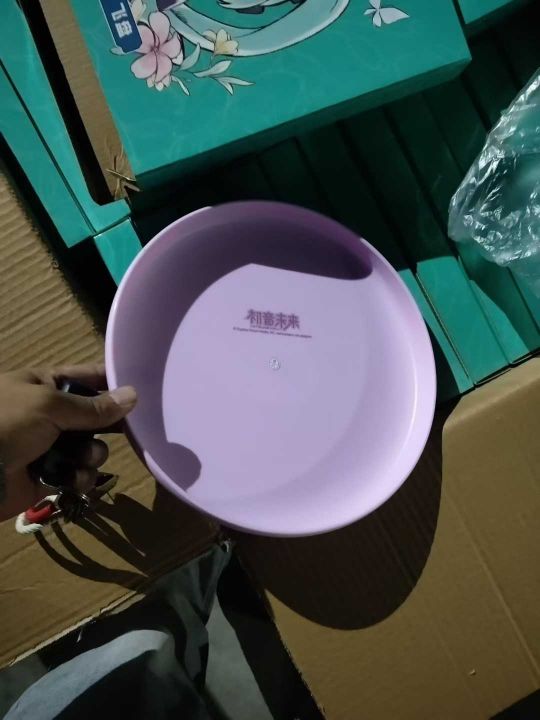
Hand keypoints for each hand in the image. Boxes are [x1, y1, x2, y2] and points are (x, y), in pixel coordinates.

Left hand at [0, 363, 136, 520]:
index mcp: (45, 384)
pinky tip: (73, 480)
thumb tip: (134, 394)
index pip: (88, 376)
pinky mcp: (49, 475)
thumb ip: (93, 405)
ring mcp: (50, 445)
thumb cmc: (5, 425)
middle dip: (110, 424)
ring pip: (91, 447)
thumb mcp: (49, 406)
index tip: (145, 388)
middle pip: (96, 414)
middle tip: (132, 429)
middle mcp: (50, 412)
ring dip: (93, 454)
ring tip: (84, 458)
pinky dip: (80, 477)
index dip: (115, 381)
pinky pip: (79, 474)